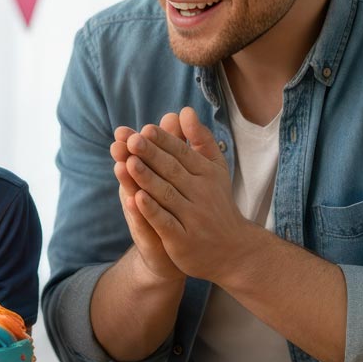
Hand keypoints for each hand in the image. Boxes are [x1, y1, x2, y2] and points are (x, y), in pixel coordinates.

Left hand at [123, 106, 251, 281]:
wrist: (234, 251)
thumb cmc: (217, 204)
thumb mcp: (214, 170)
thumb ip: (199, 140)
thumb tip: (184, 110)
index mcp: (207, 174)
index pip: (182, 154)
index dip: (163, 142)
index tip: (144, 129)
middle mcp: (202, 194)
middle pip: (172, 171)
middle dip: (151, 155)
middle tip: (131, 140)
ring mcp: (193, 218)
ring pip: (166, 195)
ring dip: (147, 178)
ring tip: (128, 163)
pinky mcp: (182, 240)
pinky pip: (165, 222)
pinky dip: (151, 211)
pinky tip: (135, 199)